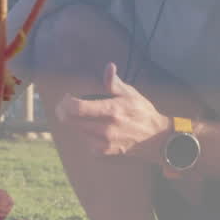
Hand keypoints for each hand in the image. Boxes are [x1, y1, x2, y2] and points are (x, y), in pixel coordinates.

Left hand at [54, 62, 171, 161]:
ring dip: (76, 122)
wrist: (155, 138)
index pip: (77, 108)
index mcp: (111, 110)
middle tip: (66, 105)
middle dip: (64, 111)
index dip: (66, 102)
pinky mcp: (104, 153)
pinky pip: (85, 142)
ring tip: (86, 115)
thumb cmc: (142, 112)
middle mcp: (105, 128)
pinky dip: (86, 134)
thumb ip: (114, 83)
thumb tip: (109, 67)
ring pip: (76, 131)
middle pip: (70, 121)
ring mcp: (104, 143)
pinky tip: (95, 129)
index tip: (67, 97)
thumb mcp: (130, 94)